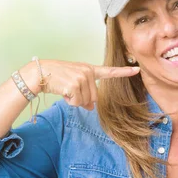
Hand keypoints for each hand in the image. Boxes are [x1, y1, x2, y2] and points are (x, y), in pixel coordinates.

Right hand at [20, 60, 139, 110]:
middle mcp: (88, 72)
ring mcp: (82, 78)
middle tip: (70, 90)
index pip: (109, 71)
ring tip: (65, 88)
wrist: (40, 72)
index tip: (137, 69)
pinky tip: (62, 91)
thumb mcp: (74, 82)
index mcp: (89, 69)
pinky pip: (77, 102)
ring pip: (85, 101)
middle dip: (82, 99)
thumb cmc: (57, 77)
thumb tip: (91, 107)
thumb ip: (86, 92)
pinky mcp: (74, 85)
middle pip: (94, 97)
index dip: (124, 71)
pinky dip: (69, 101)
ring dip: (75, 100)